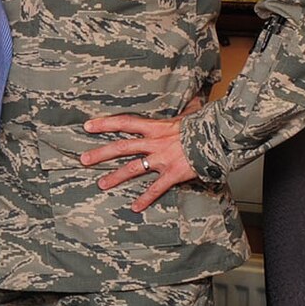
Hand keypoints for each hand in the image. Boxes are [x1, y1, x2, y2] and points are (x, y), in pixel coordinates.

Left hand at [80, 96, 204, 211]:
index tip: (87, 126)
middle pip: (121, 147)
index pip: (124, 122)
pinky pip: (156, 188)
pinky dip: (146, 198)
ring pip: (133, 169)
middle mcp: (155, 143)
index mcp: (156, 127)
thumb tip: (193, 98)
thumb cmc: (206, 125)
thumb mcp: (189, 114)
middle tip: (83, 160)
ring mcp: (163, 159)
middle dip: (100, 154)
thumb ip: (185, 109)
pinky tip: (135, 207)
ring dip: (115, 177)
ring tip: (101, 184)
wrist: (221, 137)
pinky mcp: (173, 174)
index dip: (104, 124)